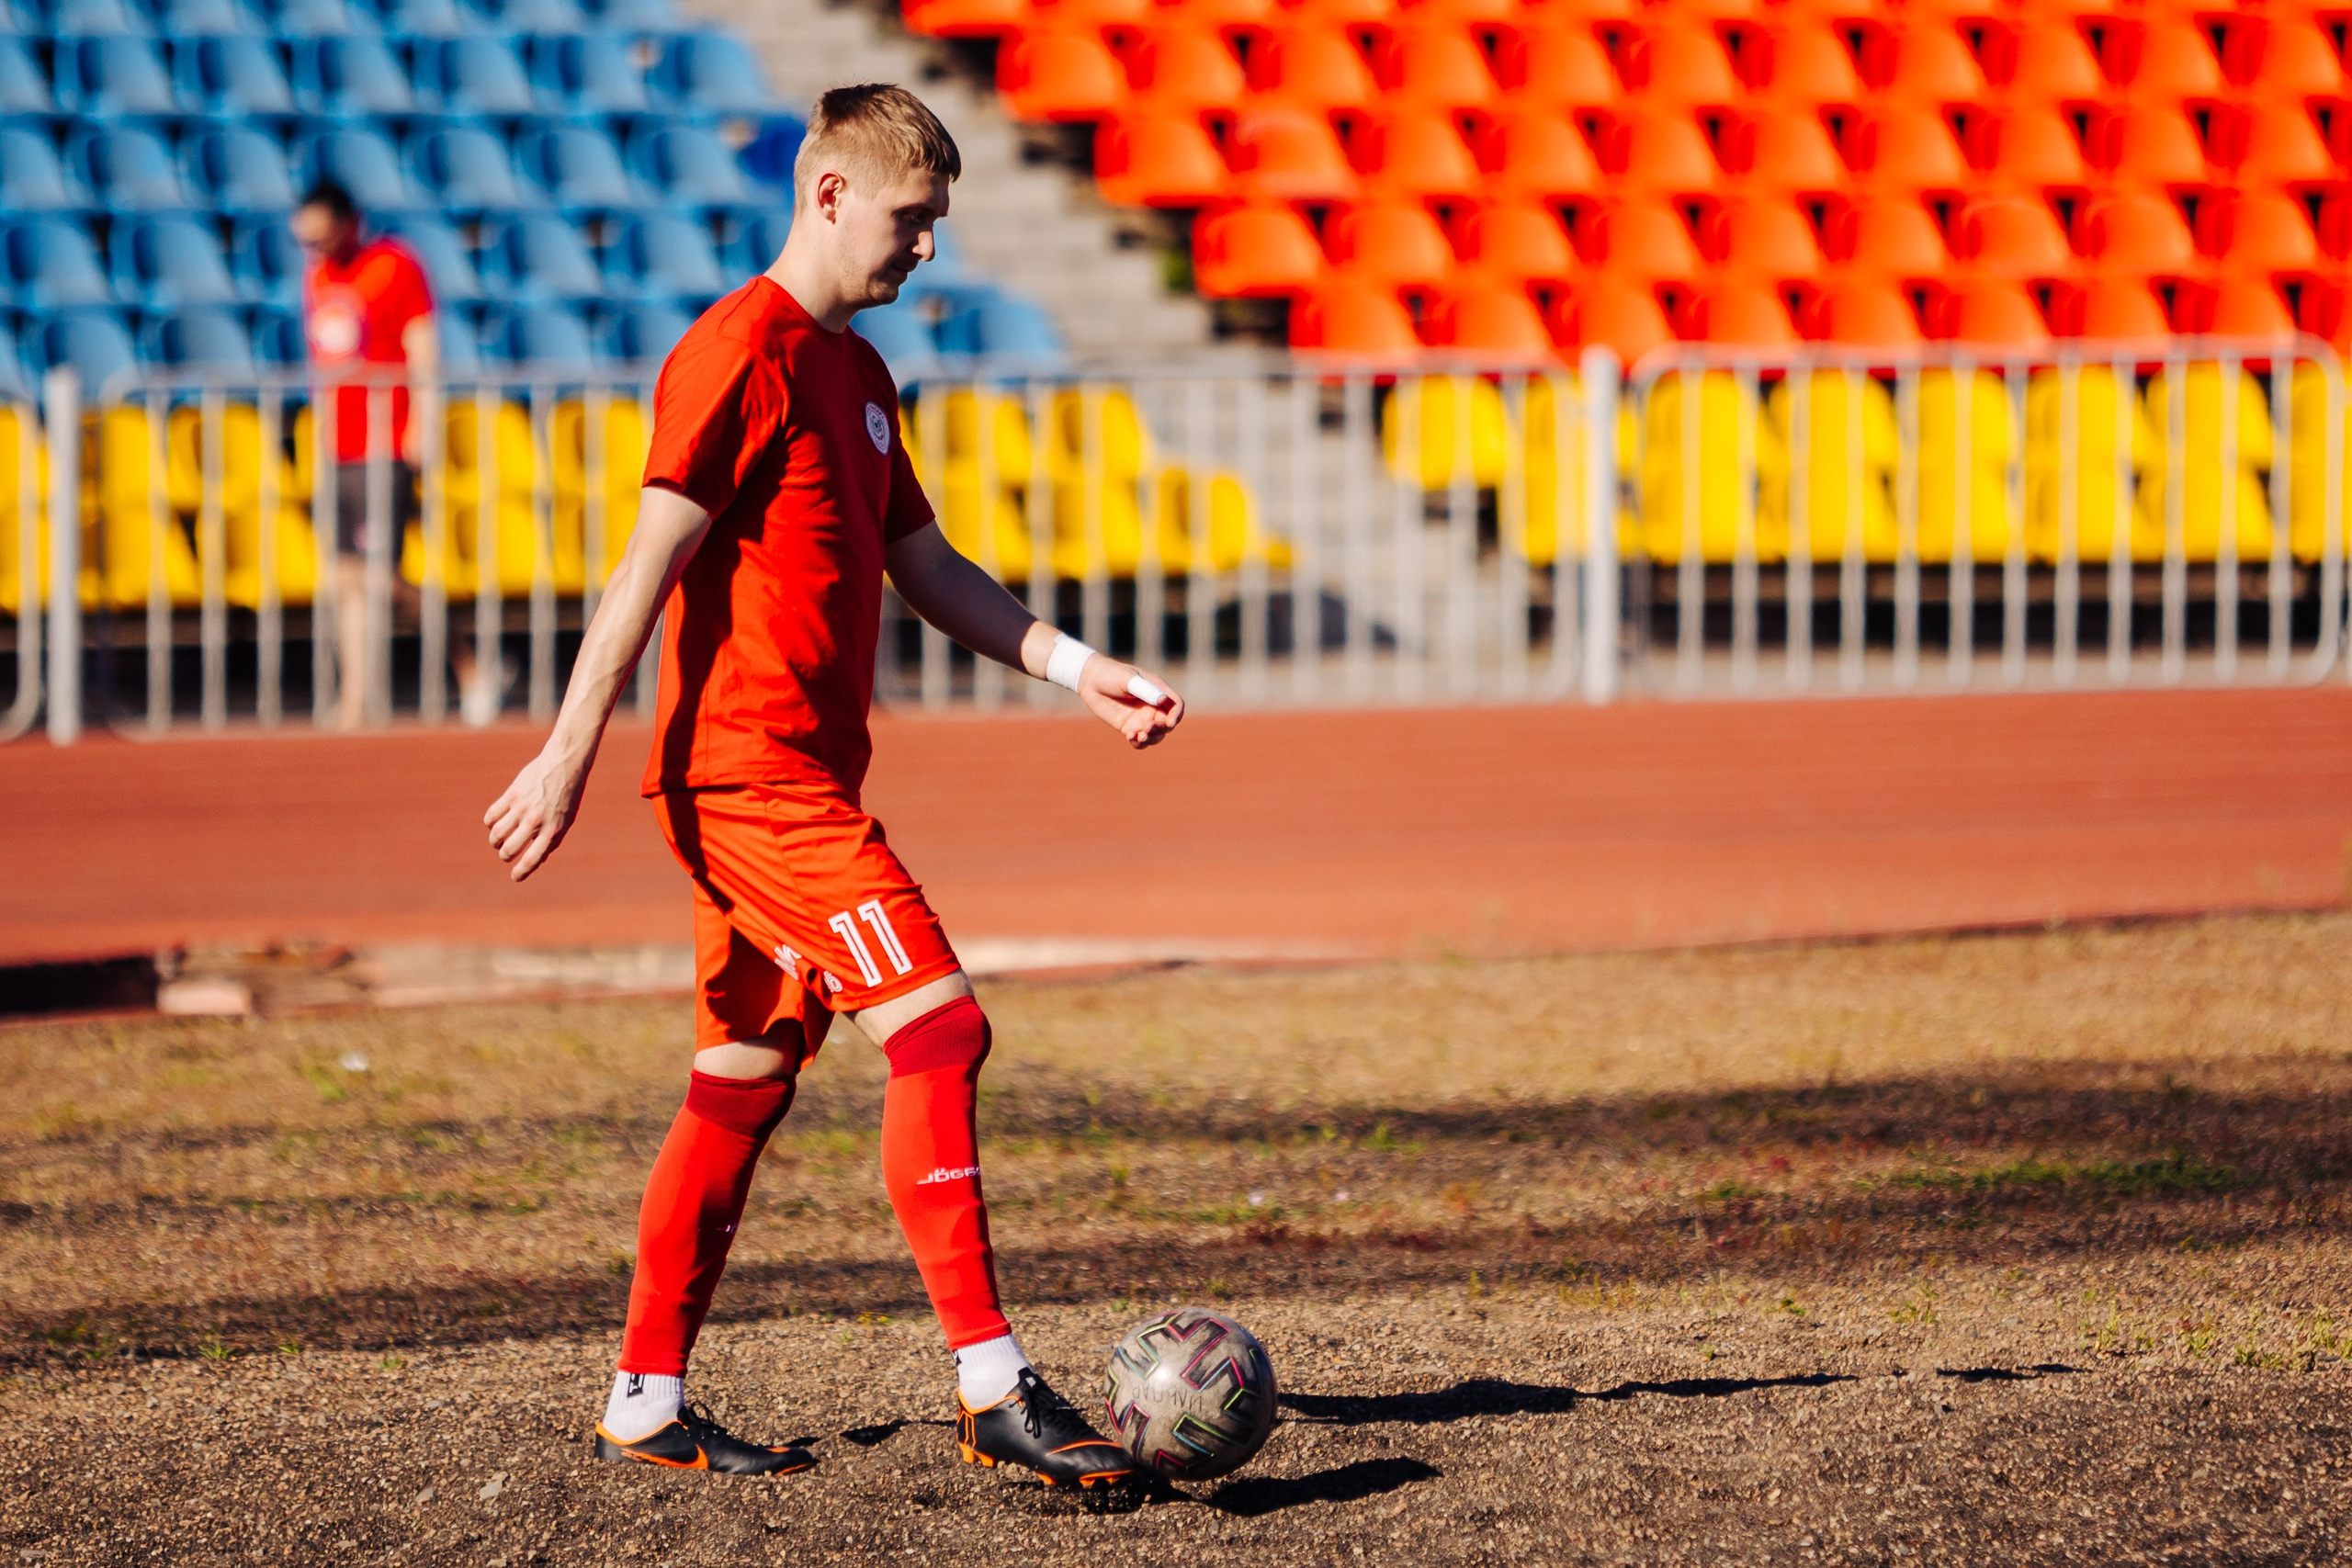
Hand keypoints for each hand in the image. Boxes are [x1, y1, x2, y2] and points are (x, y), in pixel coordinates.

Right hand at [483, 744, 588, 881]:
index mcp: (552, 831)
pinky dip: (490, 823)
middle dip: (505, 856)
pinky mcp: (511, 794)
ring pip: (496, 834)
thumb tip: (537, 860)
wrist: (564, 765)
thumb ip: (552, 840)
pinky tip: (495, 823)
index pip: (532, 860)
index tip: (515, 876)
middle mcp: (535, 822)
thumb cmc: (567, 796)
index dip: (521, 872)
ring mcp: (522, 808)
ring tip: (499, 840)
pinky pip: (491, 816)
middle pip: (509, 849)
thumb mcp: (566, 821)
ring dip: (495, 841)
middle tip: (505, 853)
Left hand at [1077, 655, 1182, 748]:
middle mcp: (1153, 706)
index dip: (1177, 715)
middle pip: (1168, 723)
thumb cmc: (1111, 674)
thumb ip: (1145, 689)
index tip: (1169, 722)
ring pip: (1156, 735)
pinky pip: (1140, 740)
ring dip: (1152, 739)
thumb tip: (1163, 699)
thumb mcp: (1128, 679)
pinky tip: (1130, 737)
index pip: (1176, 705)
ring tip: (1139, 736)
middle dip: (1161, 729)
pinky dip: (1139, 743)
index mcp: (1158, 691)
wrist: (1090, 681)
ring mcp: (1142, 718)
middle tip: (1147, 728)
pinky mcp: (1130, 727)